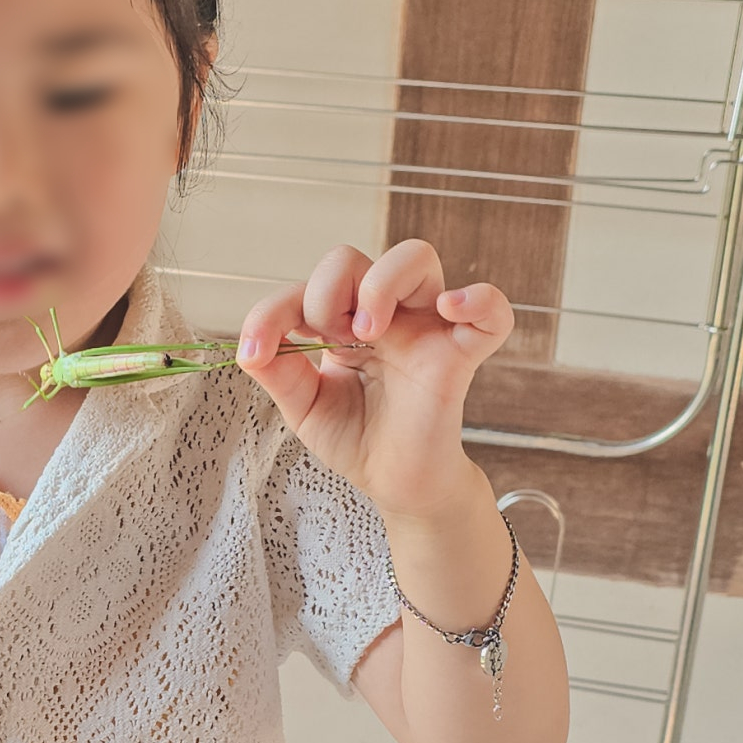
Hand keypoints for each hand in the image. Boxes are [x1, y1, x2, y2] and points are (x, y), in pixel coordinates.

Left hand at [234, 238, 514, 525]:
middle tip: (329, 341)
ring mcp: (425, 328)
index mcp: (344, 321)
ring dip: (379, 284)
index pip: (306, 288)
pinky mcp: (461, 354)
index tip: (255, 353)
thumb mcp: (305, 408)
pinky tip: (450, 307)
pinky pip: (492, 312)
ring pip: (416, 257)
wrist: (396, 485)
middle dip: (324, 293)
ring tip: (366, 333)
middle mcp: (385, 314)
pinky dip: (479, 299)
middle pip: (351, 258)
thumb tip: (250, 350)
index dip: (273, 312)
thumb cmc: (358, 439)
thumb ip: (279, 374)